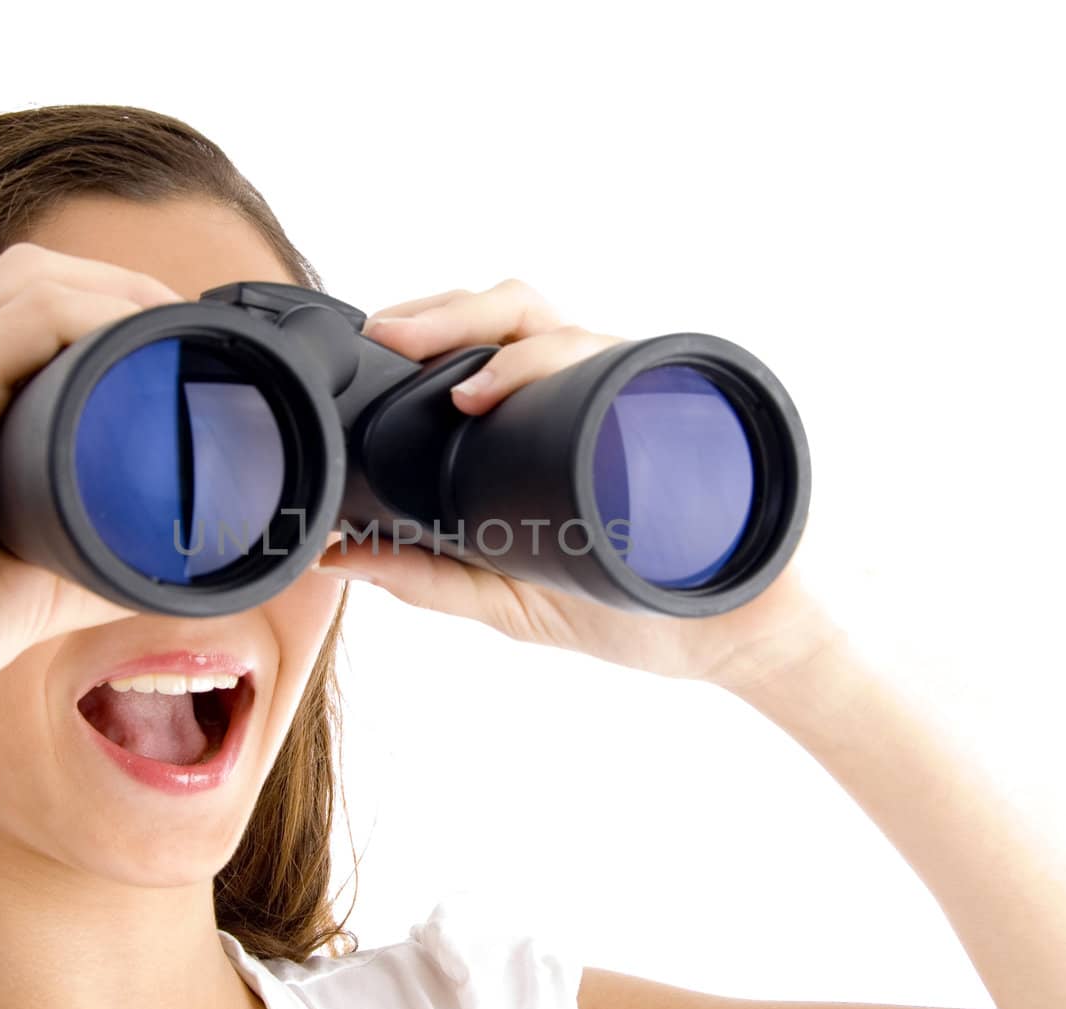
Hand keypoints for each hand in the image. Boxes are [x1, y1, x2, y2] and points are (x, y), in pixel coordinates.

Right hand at [0, 243, 184, 727]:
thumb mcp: (26, 575)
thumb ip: (88, 554)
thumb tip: (166, 565)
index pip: (10, 312)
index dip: (95, 308)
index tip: (167, 347)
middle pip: (23, 279)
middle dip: (116, 286)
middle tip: (186, 333)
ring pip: (25, 284)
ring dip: (113, 291)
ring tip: (177, 328)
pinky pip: (20, 322)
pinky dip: (90, 317)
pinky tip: (140, 341)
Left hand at [317, 278, 842, 690]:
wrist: (728, 638)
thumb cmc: (621, 605)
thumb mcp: (505, 598)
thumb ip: (429, 577)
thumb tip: (338, 557)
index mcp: (543, 418)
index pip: (481, 341)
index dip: (426, 326)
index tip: (370, 342)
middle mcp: (585, 391)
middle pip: (517, 313)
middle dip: (449, 312)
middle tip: (389, 335)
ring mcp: (631, 395)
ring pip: (565, 328)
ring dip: (504, 343)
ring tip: (458, 387)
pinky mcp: (673, 413)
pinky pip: (624, 363)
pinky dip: (566, 367)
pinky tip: (521, 392)